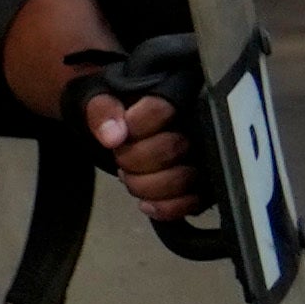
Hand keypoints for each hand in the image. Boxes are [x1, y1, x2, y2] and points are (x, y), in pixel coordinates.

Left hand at [80, 61, 208, 223]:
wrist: (127, 126)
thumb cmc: (118, 107)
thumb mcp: (100, 98)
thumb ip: (102, 109)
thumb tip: (113, 136)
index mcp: (174, 96)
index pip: (159, 109)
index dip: (135, 125)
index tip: (121, 132)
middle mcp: (197, 125)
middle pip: (171, 148)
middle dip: (134, 159)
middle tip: (120, 157)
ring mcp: (204, 156)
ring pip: (183, 179)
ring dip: (146, 185)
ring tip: (129, 176)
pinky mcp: (203, 185)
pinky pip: (193, 203)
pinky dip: (165, 207)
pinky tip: (146, 203)